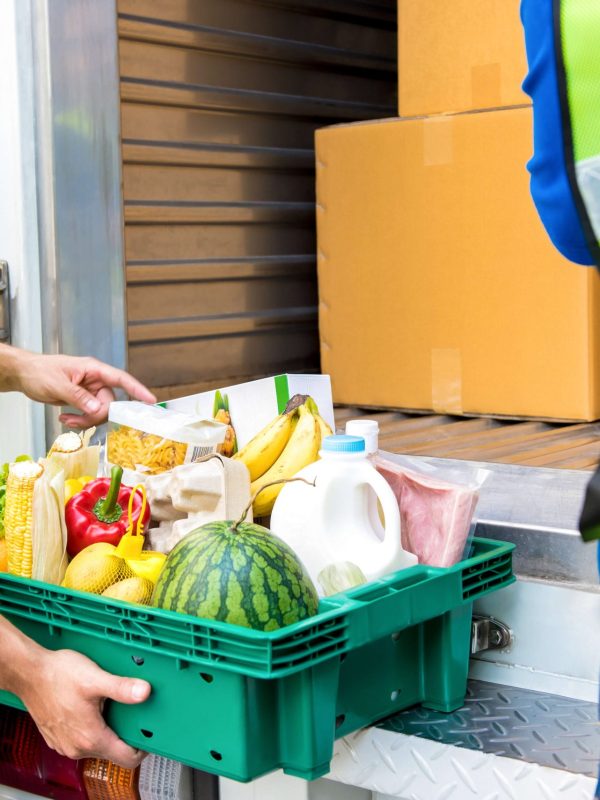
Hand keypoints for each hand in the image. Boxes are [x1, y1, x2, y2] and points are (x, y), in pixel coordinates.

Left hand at [15, 352, 155, 427]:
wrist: (25, 375)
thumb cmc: (40, 372)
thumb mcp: (58, 385)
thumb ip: (79, 397)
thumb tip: (99, 409)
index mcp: (93, 369)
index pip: (121, 379)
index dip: (137, 389)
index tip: (150, 400)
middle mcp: (95, 380)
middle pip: (110, 402)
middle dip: (95, 415)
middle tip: (75, 419)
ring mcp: (90, 391)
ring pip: (100, 412)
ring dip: (85, 420)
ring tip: (66, 419)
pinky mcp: (84, 400)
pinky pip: (90, 414)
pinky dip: (80, 420)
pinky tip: (65, 418)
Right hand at [19, 648, 150, 766]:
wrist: (30, 673)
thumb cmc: (58, 675)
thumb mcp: (95, 678)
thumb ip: (122, 687)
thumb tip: (145, 692)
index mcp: (91, 738)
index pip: (127, 758)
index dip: (143, 747)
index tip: (150, 733)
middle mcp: (78, 747)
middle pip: (113, 751)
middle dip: (125, 734)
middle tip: (130, 711)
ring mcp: (66, 744)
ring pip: (97, 745)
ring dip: (107, 729)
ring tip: (108, 705)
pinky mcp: (58, 738)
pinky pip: (82, 739)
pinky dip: (90, 727)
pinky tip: (90, 708)